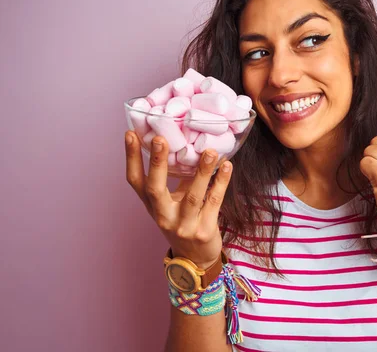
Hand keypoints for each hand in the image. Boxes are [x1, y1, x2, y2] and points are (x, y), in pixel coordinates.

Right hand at [125, 130, 231, 268]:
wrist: (196, 259)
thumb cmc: (183, 222)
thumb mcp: (173, 202)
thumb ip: (178, 177)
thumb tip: (187, 142)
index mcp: (152, 205)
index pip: (135, 180)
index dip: (132, 158)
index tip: (130, 134)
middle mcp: (163, 215)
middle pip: (155, 188)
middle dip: (158, 163)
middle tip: (161, 138)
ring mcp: (183, 225)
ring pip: (192, 196)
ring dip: (202, 172)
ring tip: (210, 151)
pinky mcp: (204, 231)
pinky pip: (214, 202)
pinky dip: (221, 183)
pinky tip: (227, 166)